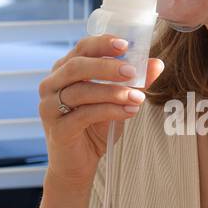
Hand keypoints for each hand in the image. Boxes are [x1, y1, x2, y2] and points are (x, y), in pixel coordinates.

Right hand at [39, 34, 164, 189]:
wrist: (77, 164)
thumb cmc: (94, 127)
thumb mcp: (116, 100)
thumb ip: (134, 82)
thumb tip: (157, 64)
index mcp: (64, 70)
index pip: (82, 48)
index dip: (103, 43)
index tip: (126, 44)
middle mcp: (51, 85)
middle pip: (77, 66)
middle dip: (107, 66)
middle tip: (133, 71)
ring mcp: (50, 107)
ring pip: (82, 91)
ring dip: (114, 92)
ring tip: (139, 97)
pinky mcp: (58, 128)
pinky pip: (85, 114)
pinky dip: (110, 111)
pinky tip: (129, 111)